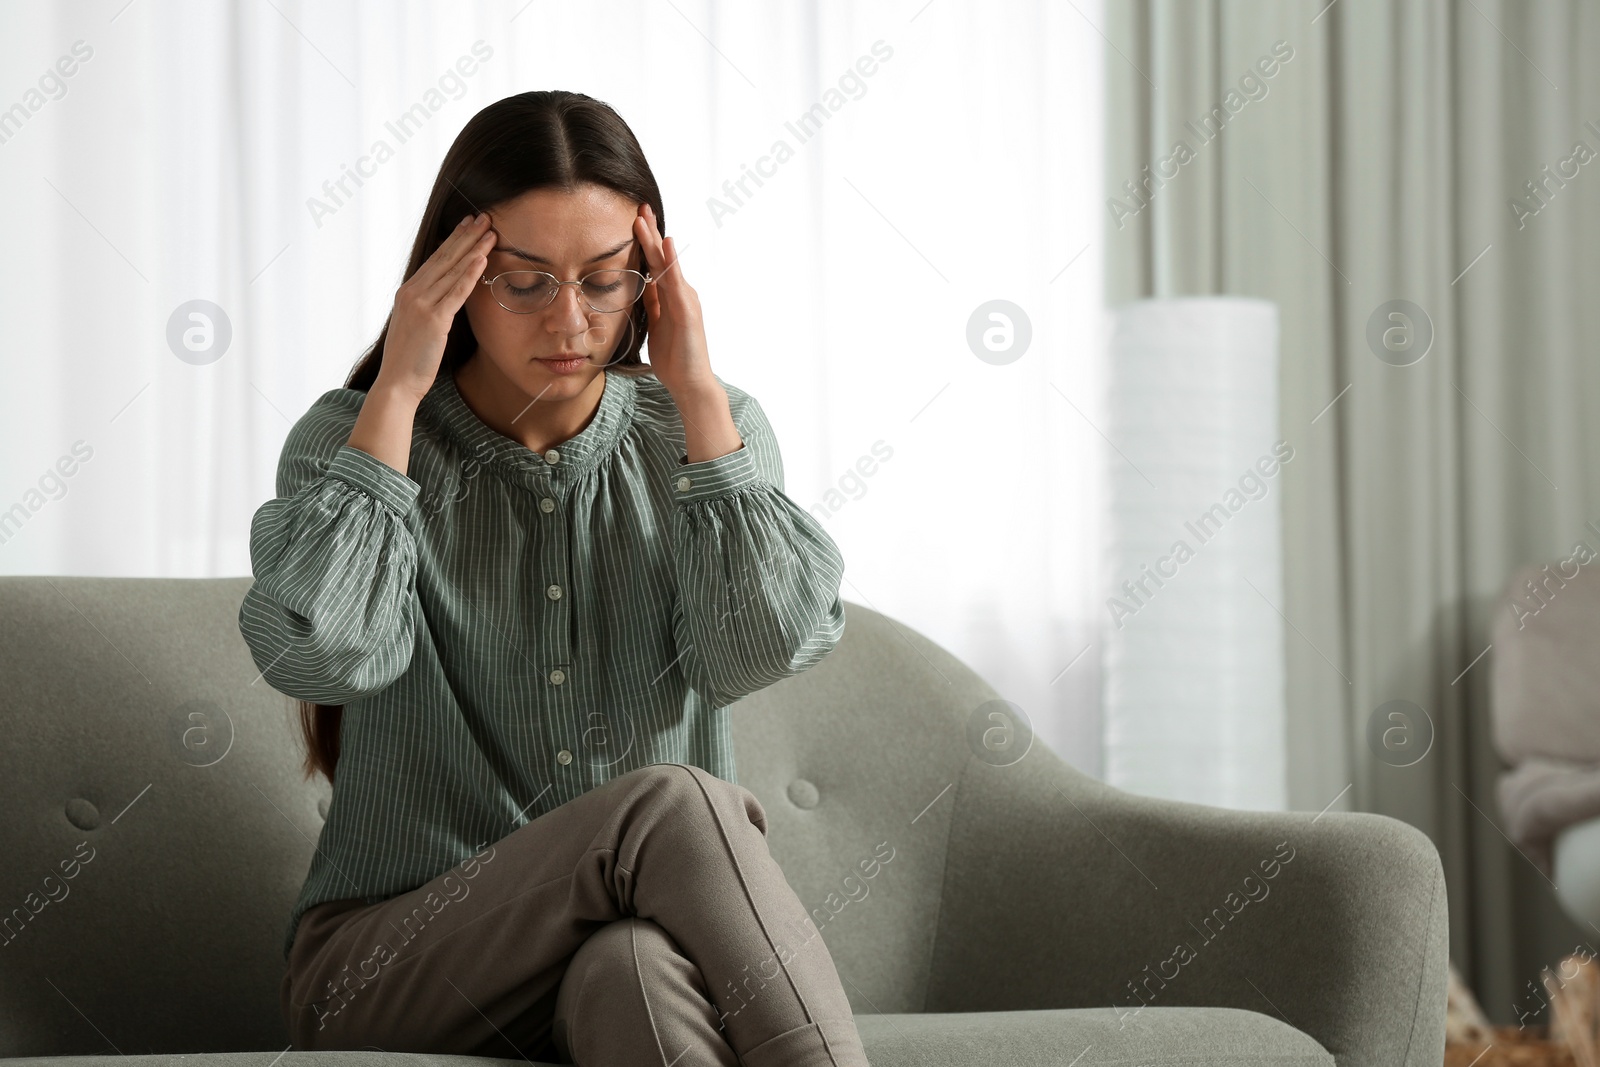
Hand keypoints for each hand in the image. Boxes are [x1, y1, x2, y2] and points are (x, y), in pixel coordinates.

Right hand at [374, 212, 494, 402]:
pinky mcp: (433, 320)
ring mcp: (421, 305)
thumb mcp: (416, 326)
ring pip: (452, 270)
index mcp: (408, 292)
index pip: (435, 260)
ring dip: (473, 249)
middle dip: (466, 236)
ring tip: (491, 231)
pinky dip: (470, 274)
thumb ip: (429, 308)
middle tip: (484, 216)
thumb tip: (446, 298)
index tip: (469, 224)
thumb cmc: (409, 360)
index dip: (454, 240)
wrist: (397, 384)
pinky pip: (456, 293)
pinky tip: (482, 259)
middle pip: (444, 258)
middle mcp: (412, 293)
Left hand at [633, 203, 716, 399]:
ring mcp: (686, 300)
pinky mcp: (688, 312)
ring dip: (655, 241)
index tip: (635, 220)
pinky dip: (671, 263)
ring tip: (643, 219)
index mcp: (672, 296)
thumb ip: (653, 302)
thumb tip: (643, 282)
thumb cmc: (675, 357)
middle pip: (663, 257)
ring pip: (667, 265)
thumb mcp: (656, 324)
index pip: (656, 263)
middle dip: (650, 232)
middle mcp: (681, 293)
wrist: (690, 382)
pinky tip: (666, 246)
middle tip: (639, 206)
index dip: (646, 242)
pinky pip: (676, 283)